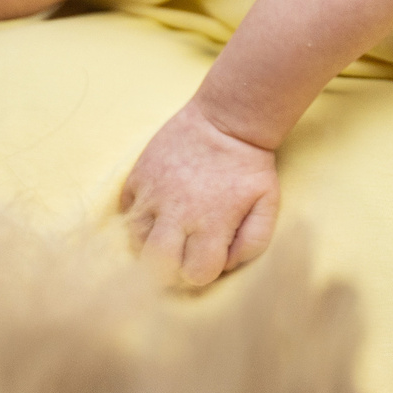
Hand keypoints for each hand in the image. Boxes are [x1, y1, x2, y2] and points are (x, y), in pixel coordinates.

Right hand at [120, 101, 282, 287]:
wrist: (227, 117)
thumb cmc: (249, 165)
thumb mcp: (267, 206)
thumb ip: (251, 244)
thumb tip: (224, 265)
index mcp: (210, 223)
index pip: (195, 275)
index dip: (204, 271)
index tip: (209, 257)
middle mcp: (176, 213)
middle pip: (158, 266)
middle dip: (172, 268)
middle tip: (184, 253)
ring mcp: (152, 193)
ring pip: (136, 241)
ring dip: (151, 244)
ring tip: (169, 232)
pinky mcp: (137, 176)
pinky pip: (125, 211)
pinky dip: (138, 217)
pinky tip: (157, 210)